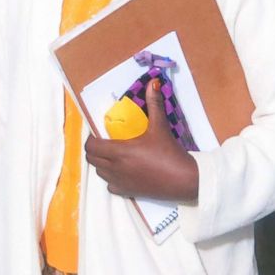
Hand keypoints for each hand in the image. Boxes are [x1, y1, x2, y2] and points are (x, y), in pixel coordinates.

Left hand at [85, 79, 198, 201]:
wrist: (183, 179)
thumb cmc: (169, 152)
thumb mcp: (159, 126)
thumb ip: (154, 103)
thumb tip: (153, 82)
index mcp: (119, 151)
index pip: (91, 146)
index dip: (90, 139)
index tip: (98, 133)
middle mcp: (115, 168)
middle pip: (91, 159)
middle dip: (94, 150)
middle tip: (104, 142)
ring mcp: (120, 182)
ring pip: (99, 173)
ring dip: (101, 163)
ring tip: (113, 155)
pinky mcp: (127, 192)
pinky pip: (109, 186)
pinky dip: (111, 178)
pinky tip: (122, 171)